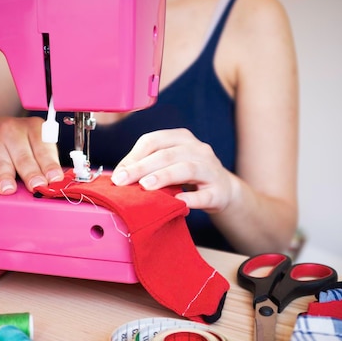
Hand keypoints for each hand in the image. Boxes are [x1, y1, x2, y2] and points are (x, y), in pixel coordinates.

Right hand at [0, 116, 63, 194]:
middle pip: (23, 157)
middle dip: (31, 173)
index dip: (50, 165)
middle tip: (37, 186)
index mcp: (34, 128)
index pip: (43, 148)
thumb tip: (56, 182)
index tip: (55, 178)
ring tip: (9, 189)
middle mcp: (13, 132)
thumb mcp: (37, 142)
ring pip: (2, 162)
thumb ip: (47, 160)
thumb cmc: (20, 140)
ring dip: (6, 177)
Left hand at [110, 128, 234, 212]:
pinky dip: (191, 198)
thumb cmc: (189, 176)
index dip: (134, 156)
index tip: (119, 174)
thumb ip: (146, 166)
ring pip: (187, 168)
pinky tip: (178, 201)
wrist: (223, 190)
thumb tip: (118, 175)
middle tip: (123, 180)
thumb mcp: (169, 164)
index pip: (153, 140)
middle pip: (167, 154)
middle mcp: (198, 149)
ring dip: (165, 176)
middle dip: (142, 167)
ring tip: (146, 185)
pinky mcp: (219, 191)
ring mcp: (210, 169)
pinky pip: (205, 194)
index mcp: (182, 139)